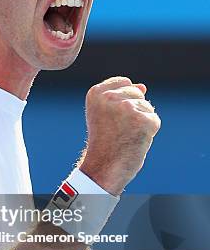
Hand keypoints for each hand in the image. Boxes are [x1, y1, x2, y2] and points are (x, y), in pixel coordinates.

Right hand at [79, 77, 160, 194]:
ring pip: (147, 107)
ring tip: (125, 135)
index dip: (123, 101)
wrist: (104, 167)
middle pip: (137, 93)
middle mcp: (109, 97)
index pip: (124, 82)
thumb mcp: (106, 113)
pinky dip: (149, 132)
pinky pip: (154, 120)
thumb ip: (121, 96)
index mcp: (96, 93)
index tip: (111, 118)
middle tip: (119, 129)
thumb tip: (143, 86)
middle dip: (134, 111)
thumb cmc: (105, 141)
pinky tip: (134, 140)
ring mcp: (127, 108)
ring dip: (141, 122)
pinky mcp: (142, 121)